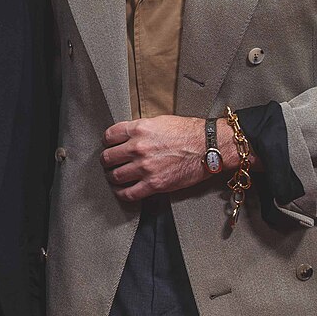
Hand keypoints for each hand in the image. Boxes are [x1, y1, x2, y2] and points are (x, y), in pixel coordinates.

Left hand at [102, 115, 226, 200]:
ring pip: (115, 176)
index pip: (109, 136)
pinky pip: (128, 194)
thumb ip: (140, 129)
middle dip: (107, 161)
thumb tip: (127, 137)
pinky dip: (122, 194)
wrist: (208, 146)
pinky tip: (123, 191)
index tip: (110, 147)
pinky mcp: (154, 184)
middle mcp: (138, 148)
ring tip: (116, 177)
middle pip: (108, 158)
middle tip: (110, 164)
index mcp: (139, 129)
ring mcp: (145, 167)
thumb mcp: (160, 121)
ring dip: (113, 178)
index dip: (107, 143)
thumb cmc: (188, 132)